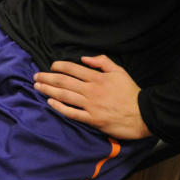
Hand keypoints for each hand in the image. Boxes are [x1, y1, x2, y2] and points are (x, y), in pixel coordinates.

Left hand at [33, 55, 152, 139]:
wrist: (145, 115)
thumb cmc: (131, 93)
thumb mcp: (119, 71)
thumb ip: (102, 62)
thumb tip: (84, 59)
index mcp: (97, 78)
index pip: (72, 69)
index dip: (58, 66)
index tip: (50, 66)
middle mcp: (91, 90)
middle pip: (64, 82)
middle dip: (47, 78)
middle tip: (35, 77)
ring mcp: (91, 105)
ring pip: (64, 96)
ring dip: (48, 90)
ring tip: (37, 87)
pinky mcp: (92, 120)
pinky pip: (72, 113)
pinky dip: (59, 107)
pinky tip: (50, 102)